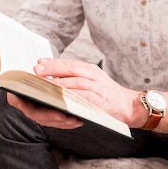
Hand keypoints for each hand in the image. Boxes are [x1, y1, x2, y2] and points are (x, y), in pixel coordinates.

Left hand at [9, 58, 140, 127]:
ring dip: (59, 84)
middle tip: (37, 71)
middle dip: (53, 70)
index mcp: (91, 71)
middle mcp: (95, 76)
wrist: (130, 106)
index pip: (70, 64)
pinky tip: (60, 99)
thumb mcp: (94, 82)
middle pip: (71, 70)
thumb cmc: (108, 96)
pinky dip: (72, 98)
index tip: (39, 62)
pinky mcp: (101, 102)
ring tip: (44, 85)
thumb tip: (54, 80)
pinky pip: (84, 98)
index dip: (54, 63)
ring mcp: (99, 88)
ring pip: (76, 83)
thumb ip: (78, 80)